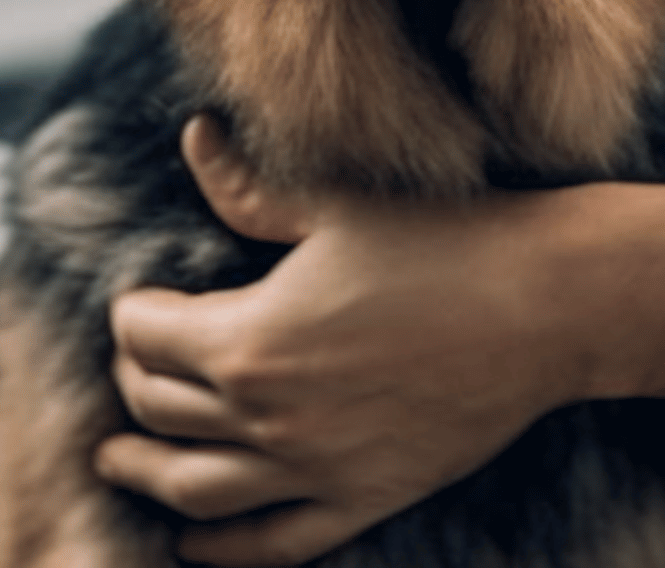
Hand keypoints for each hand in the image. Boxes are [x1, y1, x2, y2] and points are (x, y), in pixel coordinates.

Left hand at [97, 116, 578, 565]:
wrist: (544, 304)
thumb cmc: (441, 238)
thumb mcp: (335, 203)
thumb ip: (249, 186)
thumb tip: (192, 138)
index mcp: (250, 339)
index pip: (146, 337)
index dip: (131, 314)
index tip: (138, 300)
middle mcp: (269, 418)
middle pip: (159, 411)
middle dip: (133, 380)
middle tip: (133, 360)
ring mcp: (315, 470)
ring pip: (196, 489)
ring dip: (146, 473)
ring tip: (120, 458)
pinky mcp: (364, 500)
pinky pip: (271, 544)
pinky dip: (220, 548)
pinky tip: (193, 540)